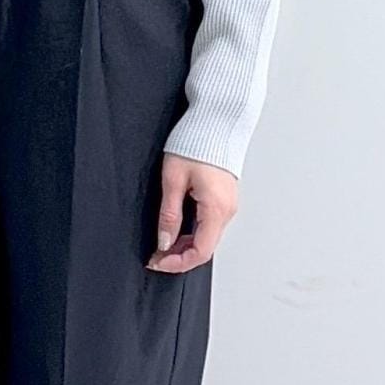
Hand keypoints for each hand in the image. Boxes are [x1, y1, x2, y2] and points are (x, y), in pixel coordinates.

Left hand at [145, 152, 237, 271]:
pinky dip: (194, 233)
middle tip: (156, 255)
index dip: (177, 263)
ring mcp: (228, 204)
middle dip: (179, 256)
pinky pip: (210, 225)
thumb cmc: (195, 142)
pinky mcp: (225, 198)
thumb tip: (165, 241)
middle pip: (205, 248)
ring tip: (163, 242)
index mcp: (216, 208)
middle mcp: (227, 210)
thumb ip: (169, 215)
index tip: (158, 261)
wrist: (215, 121)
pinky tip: (177, 229)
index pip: (200, 251)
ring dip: (186, 245)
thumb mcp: (173, 180)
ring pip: (208, 238)